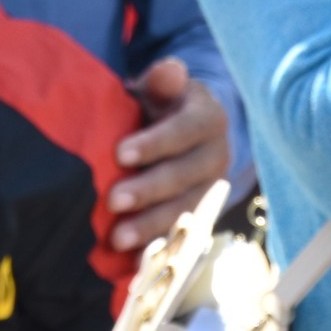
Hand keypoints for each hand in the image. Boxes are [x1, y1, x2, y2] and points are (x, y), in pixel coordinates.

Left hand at [107, 59, 230, 251]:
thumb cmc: (164, 105)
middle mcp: (217, 156)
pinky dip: (159, 248)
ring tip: (118, 238)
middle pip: (185, 176)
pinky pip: (183, 235)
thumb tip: (170, 69)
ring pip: (187, 210)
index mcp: (209, 119)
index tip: (119, 153)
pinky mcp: (202, 216)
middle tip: (112, 201)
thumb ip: (162, 81)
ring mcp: (212, 190)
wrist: (187, 132)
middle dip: (149, 190)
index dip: (155, 143)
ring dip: (152, 226)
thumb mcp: (162, 88)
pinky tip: (134, 261)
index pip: (186, 130)